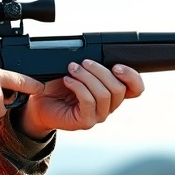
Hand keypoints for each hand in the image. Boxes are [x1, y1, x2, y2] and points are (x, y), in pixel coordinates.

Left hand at [17, 60, 144, 138]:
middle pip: (119, 88)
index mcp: (112, 93)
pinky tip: (68, 80)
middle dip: (101, 71)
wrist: (38, 103)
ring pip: (104, 94)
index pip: (136, 89)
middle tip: (84, 62)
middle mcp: (108, 106)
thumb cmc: (58, 86)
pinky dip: (78, 86)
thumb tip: (97, 53)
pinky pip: (88, 101)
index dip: (132, 76)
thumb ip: (92, 65)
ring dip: (87, 77)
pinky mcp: (85, 121)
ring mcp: (98, 115)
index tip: (117, 65)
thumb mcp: (79, 71)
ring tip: (72, 69)